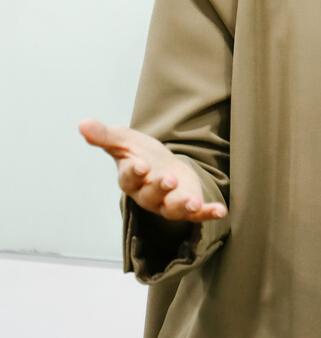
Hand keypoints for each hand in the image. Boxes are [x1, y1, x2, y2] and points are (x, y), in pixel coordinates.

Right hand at [78, 119, 226, 223]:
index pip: (130, 177)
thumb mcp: (124, 140)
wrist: (161, 165)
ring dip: (182, 206)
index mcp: (131, 178)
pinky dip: (207, 213)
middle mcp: (148, 194)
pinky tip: (221, 211)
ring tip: (193, 202)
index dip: (135, 172)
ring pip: (172, 209)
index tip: (141, 165)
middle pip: (151, 195)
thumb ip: (104, 135)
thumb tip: (82, 123)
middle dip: (160, 188)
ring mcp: (167, 202)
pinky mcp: (187, 205)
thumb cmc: (139, 154)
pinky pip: (197, 214)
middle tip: (168, 180)